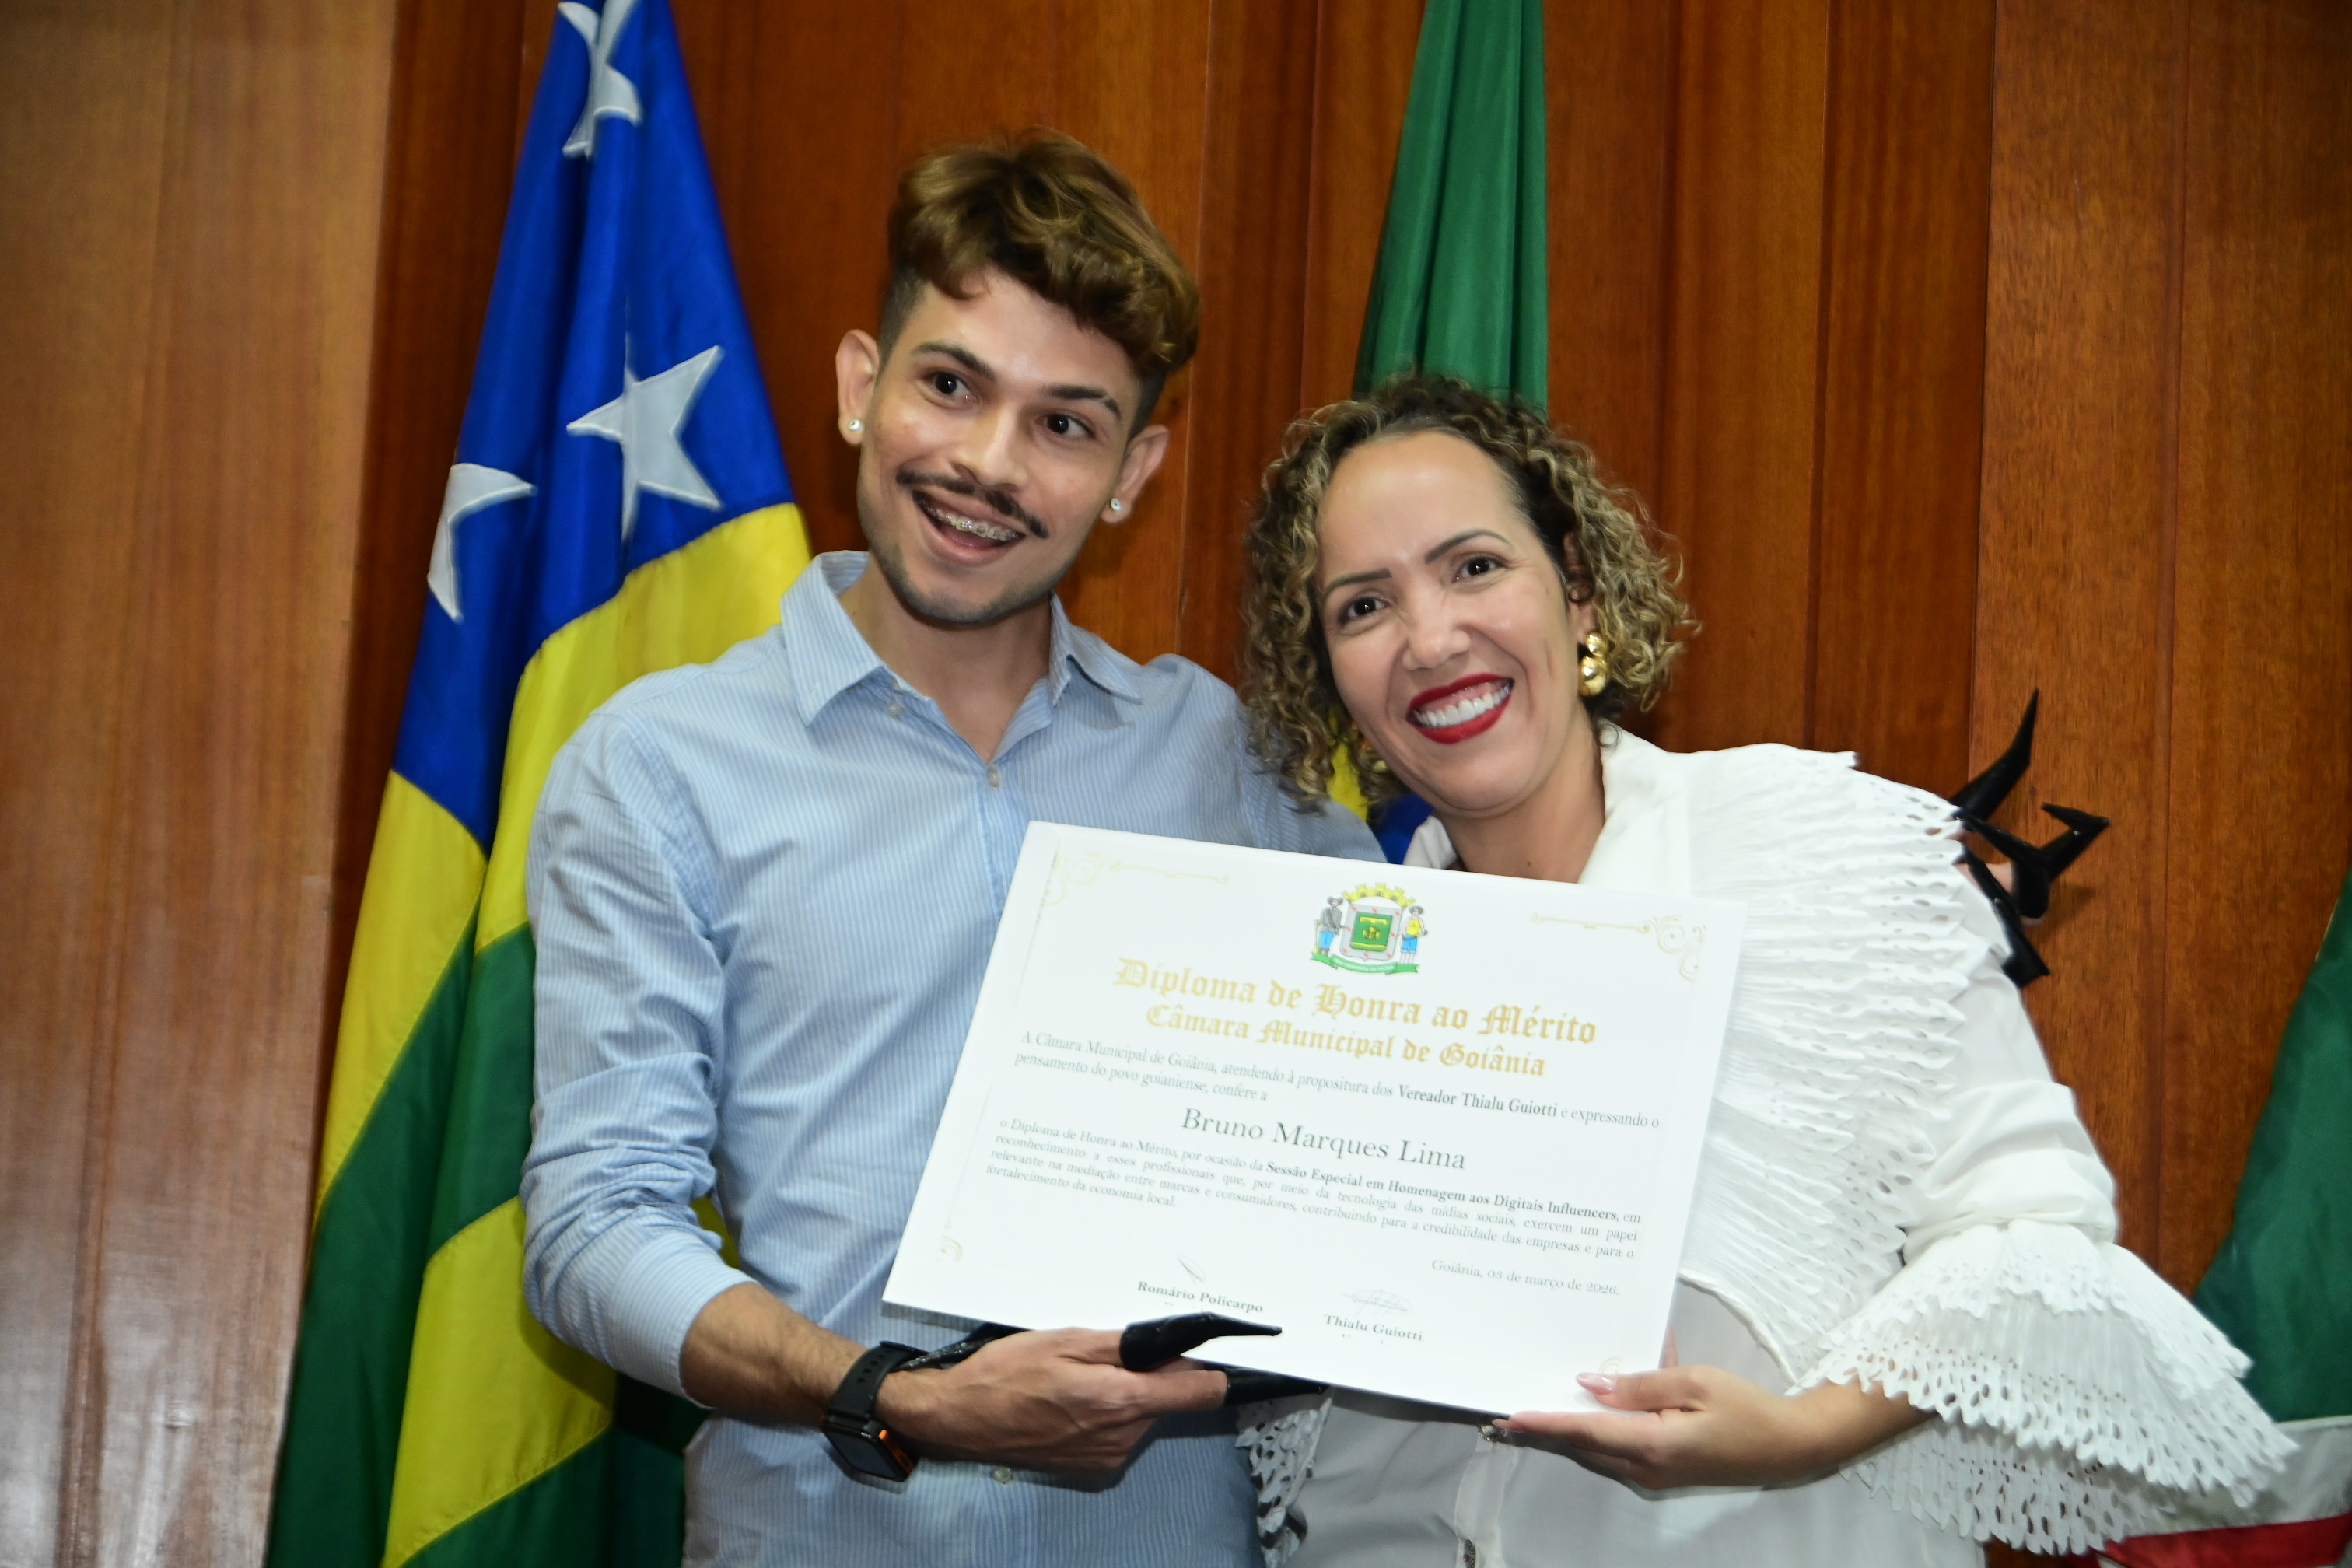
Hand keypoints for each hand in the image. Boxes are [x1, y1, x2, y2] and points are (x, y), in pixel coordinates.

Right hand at [876, 1327, 1226, 1475]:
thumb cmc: (1006, 1374)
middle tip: (1111, 1354)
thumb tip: (1172, 1345)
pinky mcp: (1092, 1467)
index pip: (1201, 1392)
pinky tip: (1070, 1400)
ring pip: (1142, 1415)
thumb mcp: (1067, 1340)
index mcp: (1121, 1401)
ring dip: (1125, 1394)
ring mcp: (1107, 1457)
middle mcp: (1122, 1437)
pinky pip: (1119, 1433)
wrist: (960, 1419)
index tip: (1220, 1355)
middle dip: (1152, 1374)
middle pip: (1168, 1400)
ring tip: (1079, 1376)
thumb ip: (1126, 1344)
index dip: (1215, 1370)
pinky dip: (1107, 1414)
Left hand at [1493, 1365, 1929, 1490]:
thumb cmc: (1745, 1408)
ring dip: (1568, 1433)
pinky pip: (1618, 1450)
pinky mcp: (1664, 1469)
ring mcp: (1654, 1473)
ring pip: (1598, 1450)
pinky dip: (1597, 1432)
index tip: (1509, 1416)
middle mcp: (1646, 1467)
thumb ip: (1640, 1385)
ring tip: (1533, 1411)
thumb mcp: (1694, 1382)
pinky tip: (1586, 1410)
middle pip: (1584, 1446)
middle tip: (1508, 1412)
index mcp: (1652, 1445)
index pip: (1585, 1433)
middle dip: (1546, 1430)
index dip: (1545, 1424)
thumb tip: (1590, 1385)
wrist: (1790, 1445)